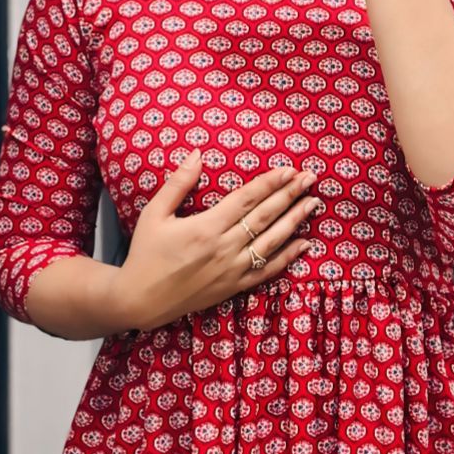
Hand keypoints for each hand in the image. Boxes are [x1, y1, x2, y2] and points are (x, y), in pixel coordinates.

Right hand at [115, 151, 322, 330]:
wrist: (140, 300)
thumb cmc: (145, 254)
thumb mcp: (154, 214)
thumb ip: (178, 184)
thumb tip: (197, 154)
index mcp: (206, 227)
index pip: (246, 199)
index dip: (270, 183)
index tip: (289, 169)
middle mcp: (224, 248)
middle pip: (265, 217)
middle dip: (290, 195)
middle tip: (311, 178)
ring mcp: (232, 269)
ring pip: (272, 241)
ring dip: (295, 221)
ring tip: (313, 204)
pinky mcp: (234, 286)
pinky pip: (267, 270)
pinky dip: (288, 257)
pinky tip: (305, 243)